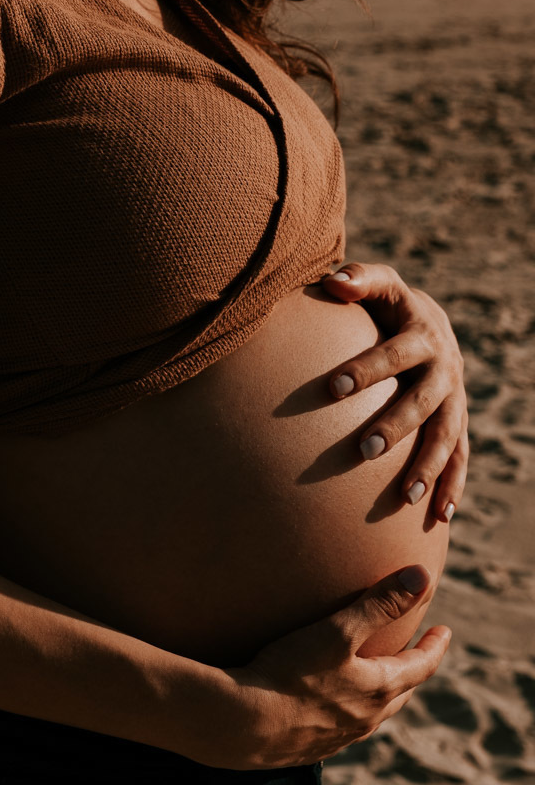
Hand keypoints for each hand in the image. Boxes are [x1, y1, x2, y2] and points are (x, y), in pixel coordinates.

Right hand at [207, 565, 449, 770]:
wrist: (244, 724)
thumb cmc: (292, 673)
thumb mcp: (338, 630)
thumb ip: (379, 603)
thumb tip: (421, 576)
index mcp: (379, 689)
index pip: (421, 666)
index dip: (435, 646)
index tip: (444, 631)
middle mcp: (366, 718)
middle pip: (400, 691)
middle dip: (411, 669)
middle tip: (413, 651)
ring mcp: (340, 736)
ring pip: (372, 711)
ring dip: (381, 690)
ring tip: (374, 674)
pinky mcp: (312, 744)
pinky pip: (343, 724)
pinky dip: (350, 706)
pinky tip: (330, 699)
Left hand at [321, 261, 467, 522]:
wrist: (427, 322)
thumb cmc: (387, 305)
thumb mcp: (378, 285)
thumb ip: (358, 279)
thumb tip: (333, 281)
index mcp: (421, 333)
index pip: (393, 353)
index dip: (366, 369)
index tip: (332, 388)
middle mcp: (444, 367)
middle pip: (422, 400)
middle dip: (396, 425)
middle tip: (364, 449)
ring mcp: (455, 396)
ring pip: (446, 435)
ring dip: (428, 466)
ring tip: (405, 496)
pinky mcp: (458, 420)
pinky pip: (461, 456)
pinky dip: (453, 485)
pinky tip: (439, 515)